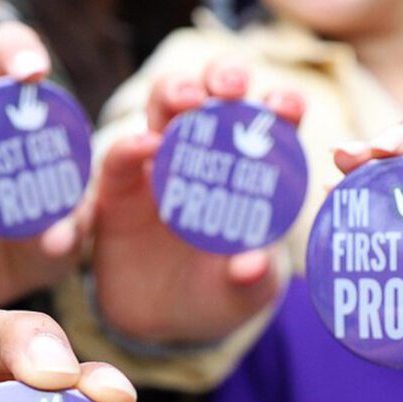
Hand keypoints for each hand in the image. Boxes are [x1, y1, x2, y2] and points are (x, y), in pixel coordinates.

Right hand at [88, 60, 305, 342]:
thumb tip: (252, 265)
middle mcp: (207, 154)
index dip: (281, 107)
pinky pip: (119, 157)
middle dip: (224, 78)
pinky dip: (129, 145)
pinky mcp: (118, 186)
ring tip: (187, 100)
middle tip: (230, 87)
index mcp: (251, 170)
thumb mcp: (244, 293)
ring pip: (165, 107)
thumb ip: (252, 280)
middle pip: (217, 95)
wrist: (162, 323)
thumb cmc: (220, 294)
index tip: (284, 108)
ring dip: (176, 92)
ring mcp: (160, 163)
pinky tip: (143, 145)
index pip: (272, 125)